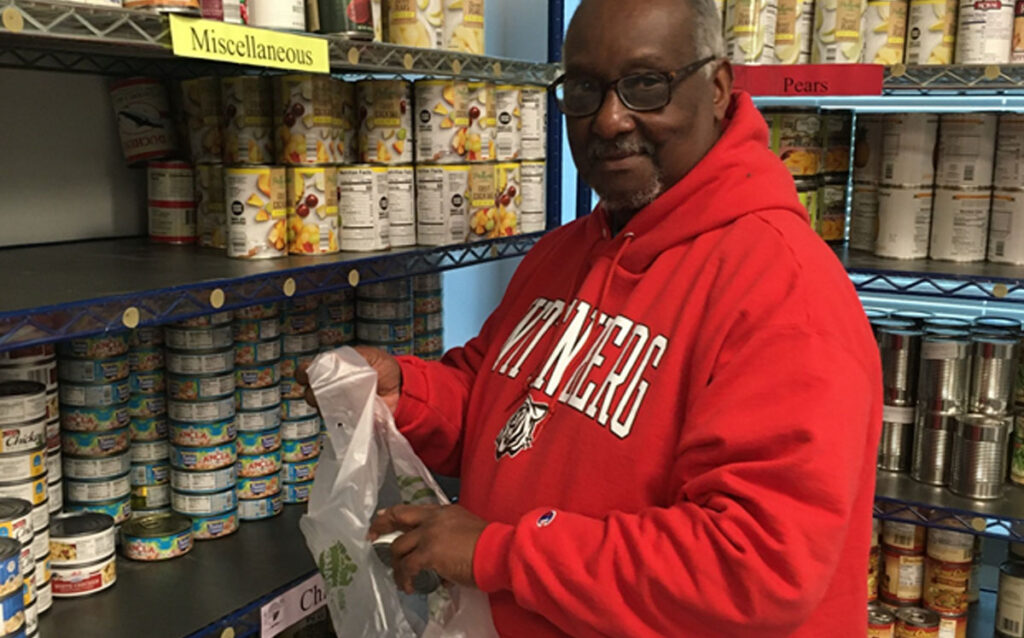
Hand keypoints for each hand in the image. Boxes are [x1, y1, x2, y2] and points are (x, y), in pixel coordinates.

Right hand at [297, 345, 401, 412]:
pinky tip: (348, 410)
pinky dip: (340, 416)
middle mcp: (331, 389)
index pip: (307, 371)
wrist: (402, 389)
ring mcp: (338, 406)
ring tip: (341, 398)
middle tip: (326, 388)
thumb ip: (347, 357)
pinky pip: (337, 421)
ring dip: (326, 404)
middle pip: (310, 392)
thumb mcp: (367, 355)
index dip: (304, 373)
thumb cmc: (384, 369)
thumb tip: (329, 362)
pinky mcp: (349, 420)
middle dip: (314, 391)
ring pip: (320, 408)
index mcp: (332, 370)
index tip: (306, 375)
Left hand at [369, 504, 488, 593]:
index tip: (383, 517)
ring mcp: (429, 534)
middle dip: (381, 525)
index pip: (413, 509)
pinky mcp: (428, 553)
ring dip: (396, 564)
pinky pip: (407, 567)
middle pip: (398, 516)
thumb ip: (450, 537)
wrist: (497, 551)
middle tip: (372, 536)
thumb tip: (442, 562)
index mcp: (443, 511)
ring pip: (399, 546)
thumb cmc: (489, 544)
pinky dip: (404, 578)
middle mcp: (433, 518)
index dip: (394, 513)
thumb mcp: (467, 529)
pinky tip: (409, 586)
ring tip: (401, 577)